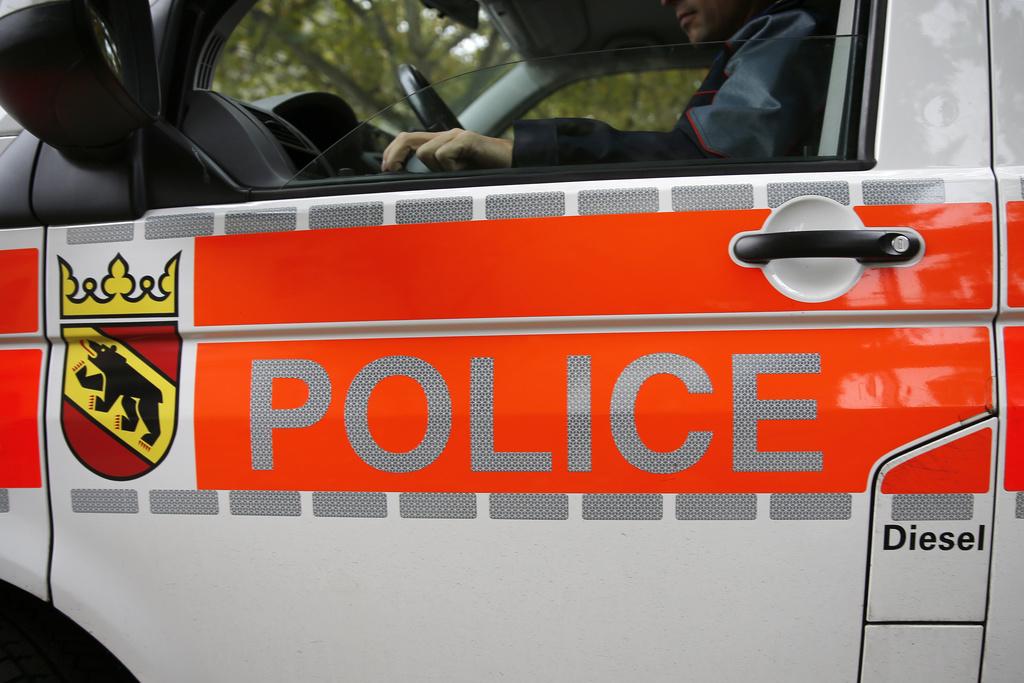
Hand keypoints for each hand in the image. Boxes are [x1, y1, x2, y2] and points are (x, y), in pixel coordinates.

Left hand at [381, 128, 512, 171]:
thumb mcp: (456, 178)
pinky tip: (466, 168)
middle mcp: (446, 136)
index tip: (385, 169)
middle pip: (407, 139)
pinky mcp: (467, 139)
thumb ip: (438, 176)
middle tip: (388, 170)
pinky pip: (444, 154)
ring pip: (427, 153)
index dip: (392, 152)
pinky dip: (451, 166)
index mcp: (442, 144)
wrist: (517, 167)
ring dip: (438, 169)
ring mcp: (456, 136)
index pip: (407, 140)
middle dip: (393, 155)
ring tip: (458, 173)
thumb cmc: (489, 175)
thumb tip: (413, 189)